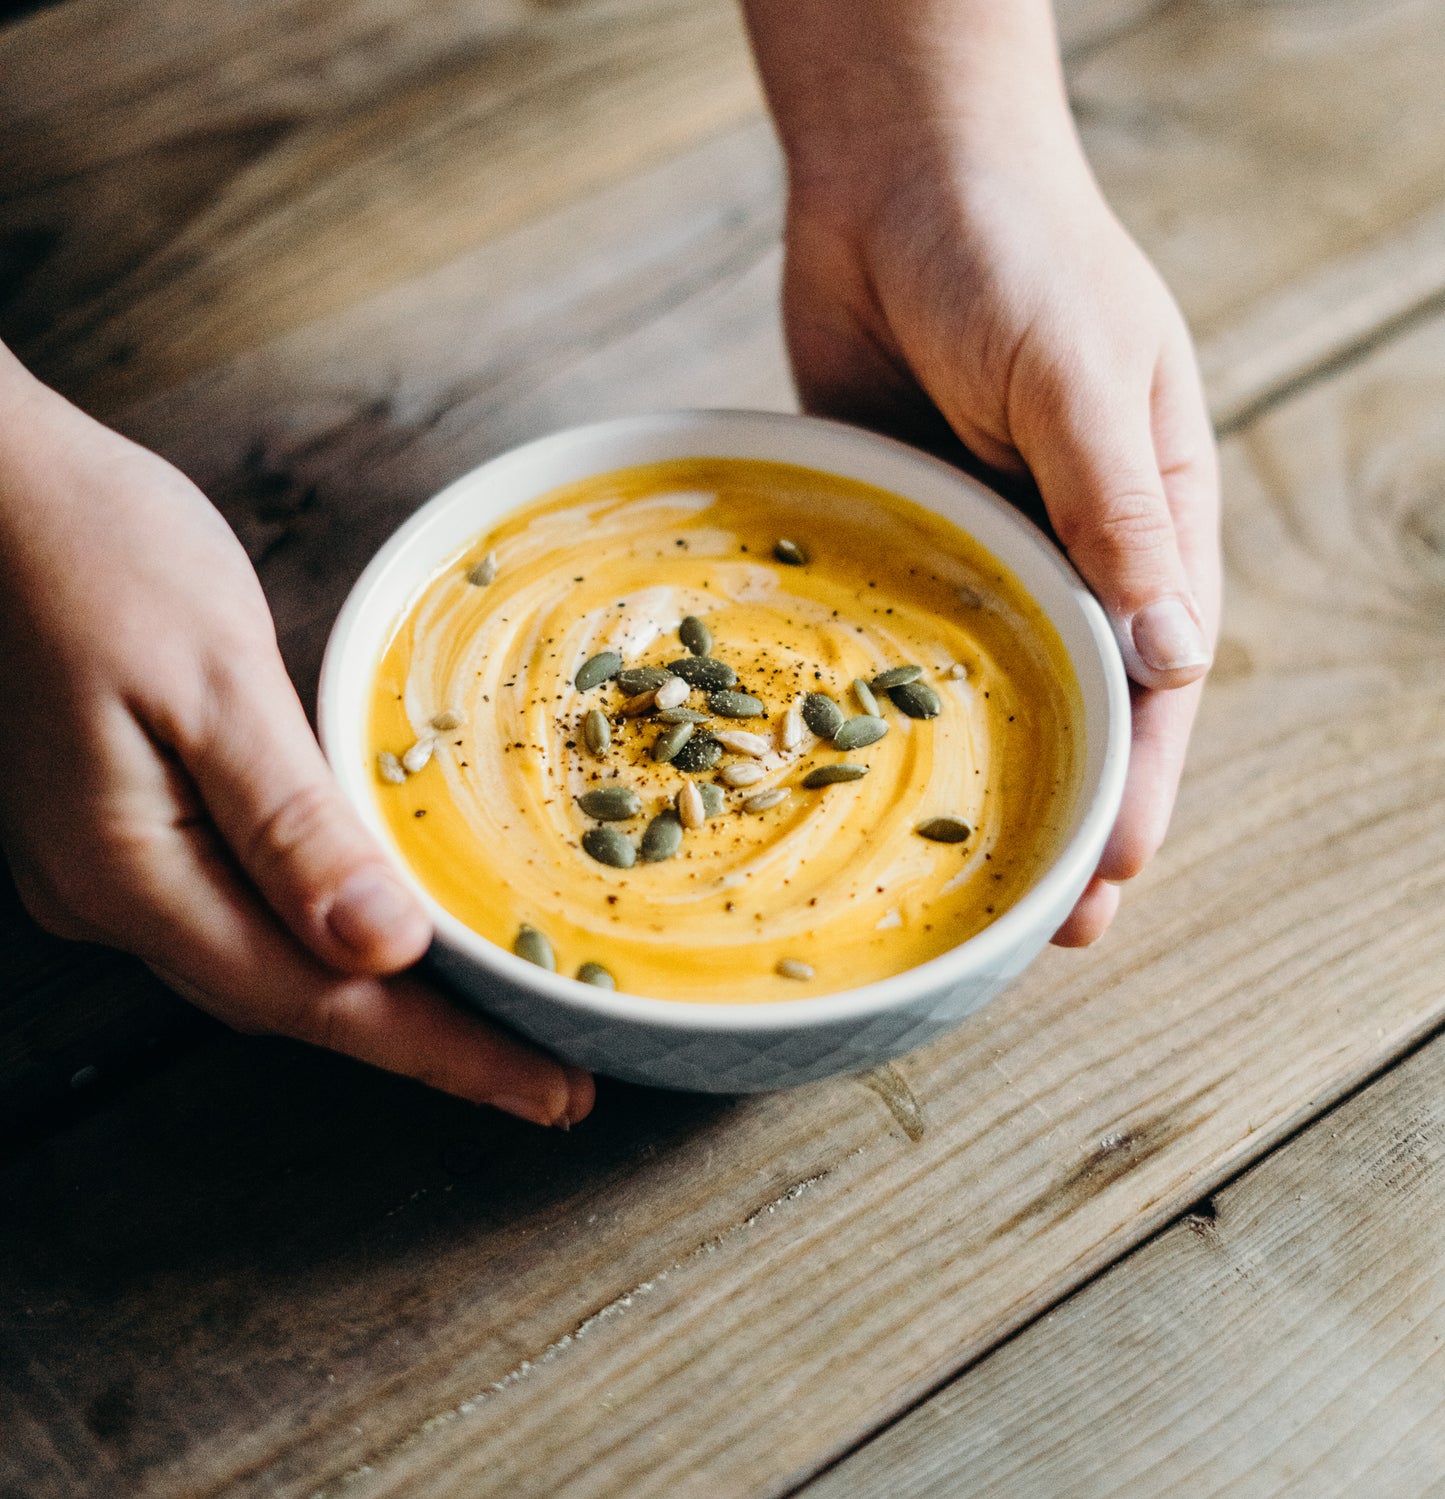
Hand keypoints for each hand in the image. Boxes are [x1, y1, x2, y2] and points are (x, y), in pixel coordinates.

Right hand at [0, 352, 591, 1125]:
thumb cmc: (98, 556)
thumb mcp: (212, 681)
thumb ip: (292, 825)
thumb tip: (383, 949)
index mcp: (134, 871)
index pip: (320, 1002)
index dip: (444, 1056)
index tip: (550, 1093)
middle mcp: (117, 895)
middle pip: (300, 1004)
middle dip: (431, 1048)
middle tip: (551, 1079)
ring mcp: (116, 867)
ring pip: (274, 969)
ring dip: (388, 1007)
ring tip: (498, 1031)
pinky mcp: (132, 828)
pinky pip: (252, 914)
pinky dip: (335, 941)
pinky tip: (395, 941)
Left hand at [745, 0, 1219, 943]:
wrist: (893, 175)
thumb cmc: (1013, 251)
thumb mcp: (1078, 375)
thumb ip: (1117, 508)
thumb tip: (1175, 652)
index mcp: (1147, 521)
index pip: (1156, 682)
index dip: (1138, 787)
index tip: (1109, 883)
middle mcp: (1063, 551)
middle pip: (1071, 710)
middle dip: (1059, 817)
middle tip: (1033, 933)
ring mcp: (971, 548)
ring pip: (978, 690)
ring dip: (969, 781)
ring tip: (943, 884)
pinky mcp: (889, 532)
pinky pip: (887, 632)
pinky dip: (876, 701)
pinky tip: (845, 769)